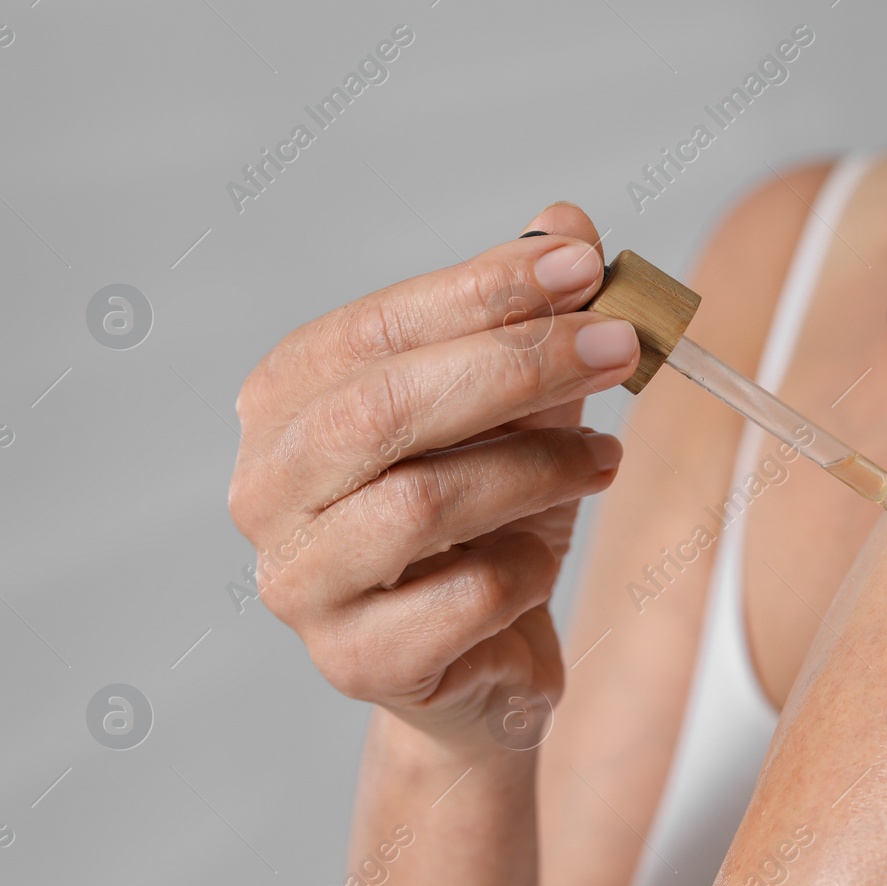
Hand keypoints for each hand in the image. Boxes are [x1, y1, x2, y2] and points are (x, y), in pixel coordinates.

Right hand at [228, 204, 637, 757]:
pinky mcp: (355, 662)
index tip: (583, 266)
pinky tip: (544, 558)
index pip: (374, 330)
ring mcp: (300, 584)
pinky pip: (463, 598)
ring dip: (538, 469)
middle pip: (384, 410)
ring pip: (421, 503)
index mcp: (287, 404)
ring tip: (605, 460)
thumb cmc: (487, 523)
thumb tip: (566, 222)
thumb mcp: (515, 411)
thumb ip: (528, 319)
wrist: (482, 663)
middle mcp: (266, 490)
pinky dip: (527, 567)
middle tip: (620, 346)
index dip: (480, 291)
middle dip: (517, 367)